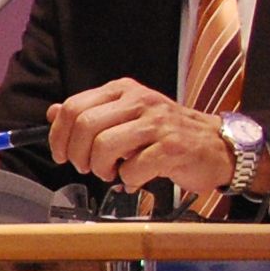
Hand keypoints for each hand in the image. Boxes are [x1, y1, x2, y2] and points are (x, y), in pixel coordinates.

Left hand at [47, 79, 232, 198]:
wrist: (216, 146)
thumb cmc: (166, 135)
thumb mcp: (126, 117)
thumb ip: (91, 114)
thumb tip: (53, 113)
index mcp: (123, 91)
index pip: (73, 107)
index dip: (59, 136)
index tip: (61, 154)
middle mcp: (140, 101)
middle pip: (85, 126)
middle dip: (78, 156)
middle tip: (87, 168)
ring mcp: (157, 123)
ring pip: (104, 146)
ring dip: (100, 169)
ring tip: (111, 172)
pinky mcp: (172, 147)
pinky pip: (132, 168)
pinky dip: (127, 179)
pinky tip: (134, 178)